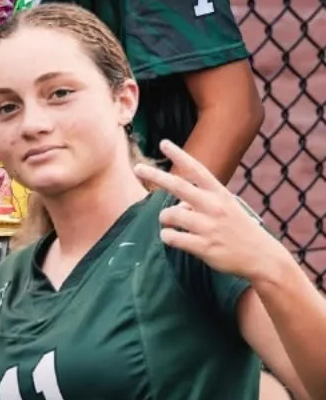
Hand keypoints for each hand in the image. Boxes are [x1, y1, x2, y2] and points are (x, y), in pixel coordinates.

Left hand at [136, 141, 287, 287]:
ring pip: (169, 215)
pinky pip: (171, 238)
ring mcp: (208, 226)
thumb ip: (203, 201)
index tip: (164, 143)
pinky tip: (174, 238)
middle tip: (137, 167)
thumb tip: (176, 204)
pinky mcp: (203, 246)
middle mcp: (213, 206)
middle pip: (178, 186)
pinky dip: (168, 237)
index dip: (179, 155)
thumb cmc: (239, 229)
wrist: (261, 256)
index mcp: (220, 194)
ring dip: (165, 219)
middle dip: (155, 175)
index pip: (197, 170)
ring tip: (173, 224)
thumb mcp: (228, 207)